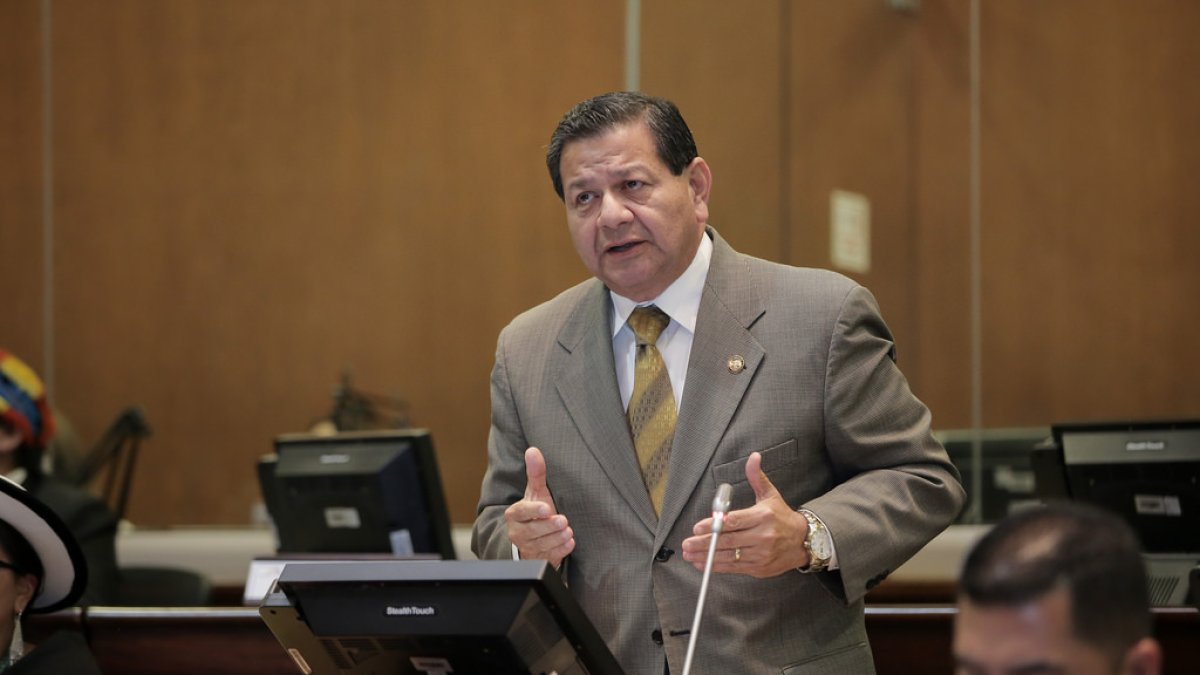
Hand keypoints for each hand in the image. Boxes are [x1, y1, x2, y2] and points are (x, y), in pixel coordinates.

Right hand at [503, 447, 574, 568]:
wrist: (532, 540)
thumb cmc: (536, 512)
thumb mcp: (536, 492)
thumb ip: (535, 473)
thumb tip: (533, 450)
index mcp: (514, 515)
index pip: (521, 512)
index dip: (534, 510)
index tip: (547, 509)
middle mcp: (518, 533)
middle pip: (533, 531)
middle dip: (549, 526)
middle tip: (563, 520)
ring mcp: (528, 548)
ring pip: (542, 545)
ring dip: (557, 538)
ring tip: (568, 531)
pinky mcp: (540, 559)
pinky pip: (551, 557)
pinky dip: (561, 550)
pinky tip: (569, 542)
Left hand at [681, 452, 809, 577]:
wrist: (803, 541)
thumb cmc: (782, 517)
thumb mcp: (770, 494)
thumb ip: (756, 477)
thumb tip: (753, 457)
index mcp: (763, 517)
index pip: (734, 522)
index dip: (714, 525)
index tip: (697, 527)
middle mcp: (762, 537)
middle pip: (729, 541)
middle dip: (705, 543)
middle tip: (687, 543)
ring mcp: (761, 554)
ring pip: (729, 557)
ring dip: (706, 557)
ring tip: (689, 554)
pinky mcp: (759, 568)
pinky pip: (734, 568)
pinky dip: (717, 566)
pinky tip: (702, 563)